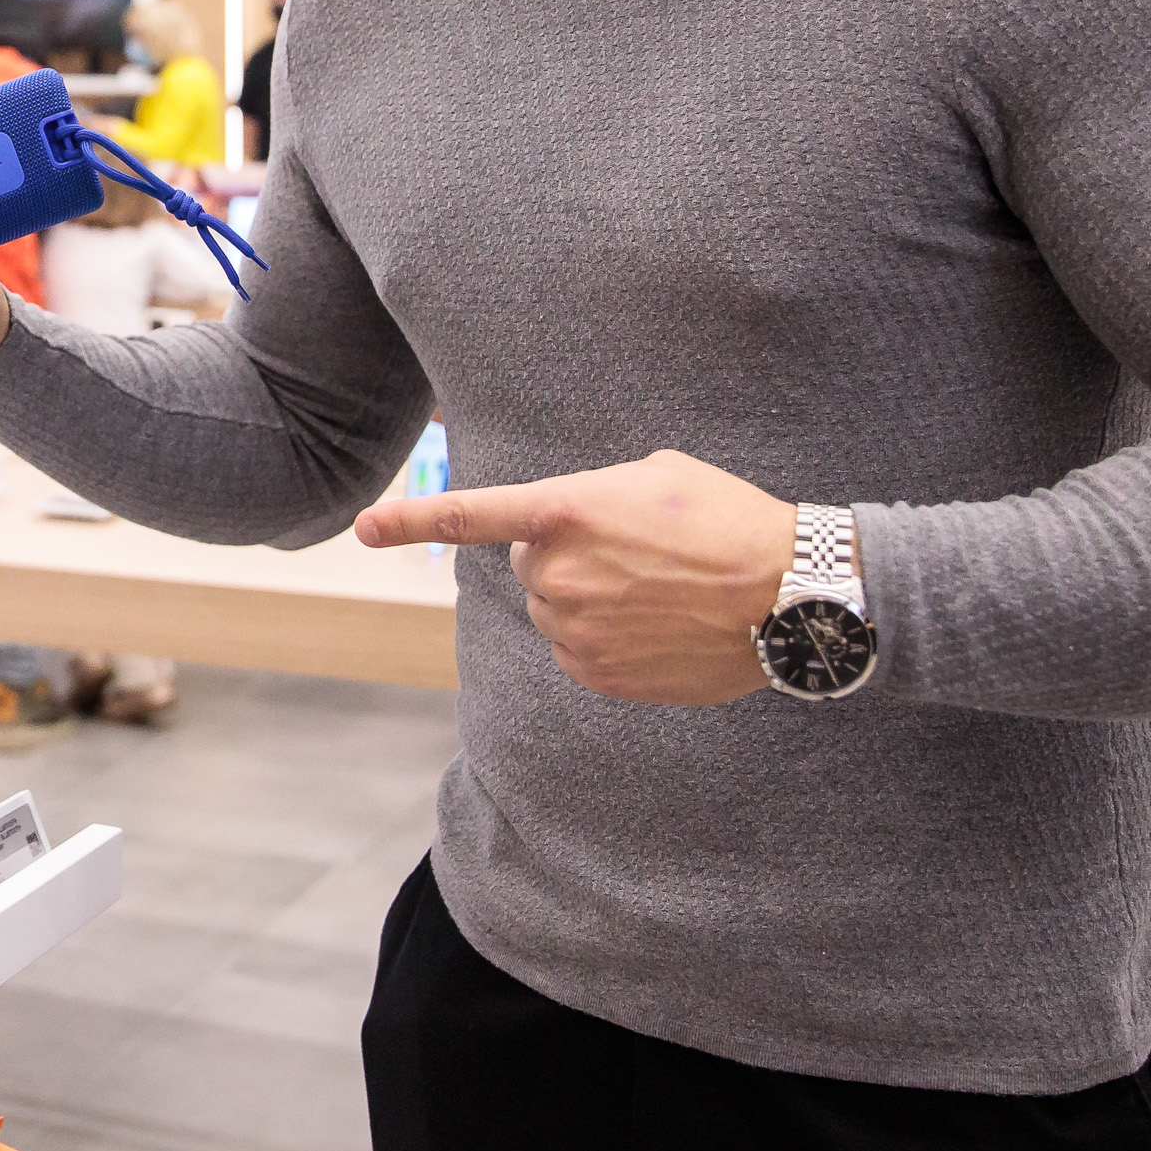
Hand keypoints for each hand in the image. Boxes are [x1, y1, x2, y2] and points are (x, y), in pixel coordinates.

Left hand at [355, 450, 792, 705]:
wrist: (786, 594)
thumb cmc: (727, 519)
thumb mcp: (654, 476)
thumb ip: (589, 497)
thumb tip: (566, 530)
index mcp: (566, 510)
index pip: (473, 514)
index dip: (412, 519)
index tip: (364, 528)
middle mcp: (558, 573)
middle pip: (533, 566)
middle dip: (570, 557)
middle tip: (637, 552)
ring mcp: (574, 629)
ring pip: (555, 612)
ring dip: (589, 601)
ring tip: (658, 590)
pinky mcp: (596, 674)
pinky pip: (578, 653)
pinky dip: (607, 641)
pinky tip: (659, 626)